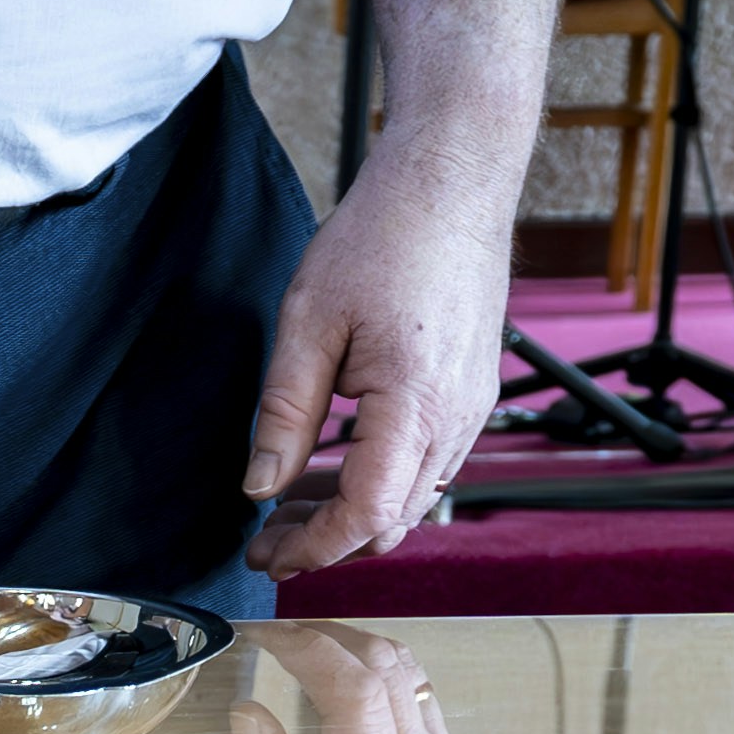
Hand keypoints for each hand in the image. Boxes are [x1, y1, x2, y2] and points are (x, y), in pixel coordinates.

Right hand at [226, 625, 464, 733]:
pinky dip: (377, 670)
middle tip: (276, 639)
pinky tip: (340, 682)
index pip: (354, 690)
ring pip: (407, 668)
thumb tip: (248, 710)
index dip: (307, 648)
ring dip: (353, 646)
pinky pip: (417, 691)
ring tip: (303, 651)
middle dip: (326, 635)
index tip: (262, 639)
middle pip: (385, 663)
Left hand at [242, 139, 512, 576]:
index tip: (267, 553)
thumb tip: (259, 486)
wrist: (453, 180)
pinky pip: (430, 466)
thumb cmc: (384, 235)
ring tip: (288, 507)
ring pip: (413, 500)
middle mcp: (457, 417)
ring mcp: (473, 409)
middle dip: (326, 543)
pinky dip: (381, 483)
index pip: (365, 513)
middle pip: (392, 521)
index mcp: (415, 403)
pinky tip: (334, 467)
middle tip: (264, 541)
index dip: (314, 546)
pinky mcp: (473, 394)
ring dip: (352, 516)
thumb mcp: (309, 322)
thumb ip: (285, 414)